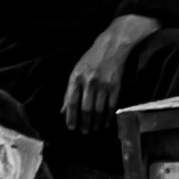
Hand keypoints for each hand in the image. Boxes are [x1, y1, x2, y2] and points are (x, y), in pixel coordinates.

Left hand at [62, 15, 160, 134]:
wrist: (111, 47)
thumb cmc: (91, 60)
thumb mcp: (76, 72)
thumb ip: (69, 91)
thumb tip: (63, 110)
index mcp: (76, 78)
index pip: (71, 102)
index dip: (71, 117)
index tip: (71, 127)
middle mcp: (89, 82)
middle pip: (86, 109)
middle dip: (84, 123)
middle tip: (84, 131)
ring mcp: (103, 85)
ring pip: (99, 109)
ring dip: (96, 122)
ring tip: (94, 128)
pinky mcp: (115, 86)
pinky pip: (111, 106)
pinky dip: (108, 116)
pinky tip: (106, 122)